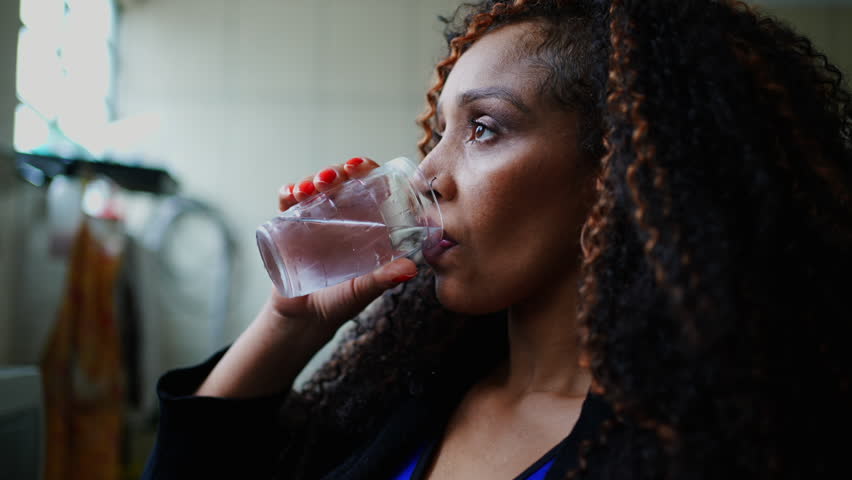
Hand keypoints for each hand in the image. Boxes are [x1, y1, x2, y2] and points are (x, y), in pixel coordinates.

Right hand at [266, 157, 418, 333]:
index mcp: (366, 225)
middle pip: (341, 182)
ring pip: (315, 188)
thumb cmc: (341, 303)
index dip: (366, 171)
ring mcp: (315, 220)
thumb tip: (410, 269)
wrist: (304, 320)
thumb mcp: (363, 291)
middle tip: (331, 178)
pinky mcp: (290, 227)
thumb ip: (383, 280)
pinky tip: (289, 194)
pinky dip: (287, 194)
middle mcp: (342, 217)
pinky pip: (288, 204)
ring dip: (311, 180)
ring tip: (308, 188)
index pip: (369, 188)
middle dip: (336, 172)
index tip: (359, 167)